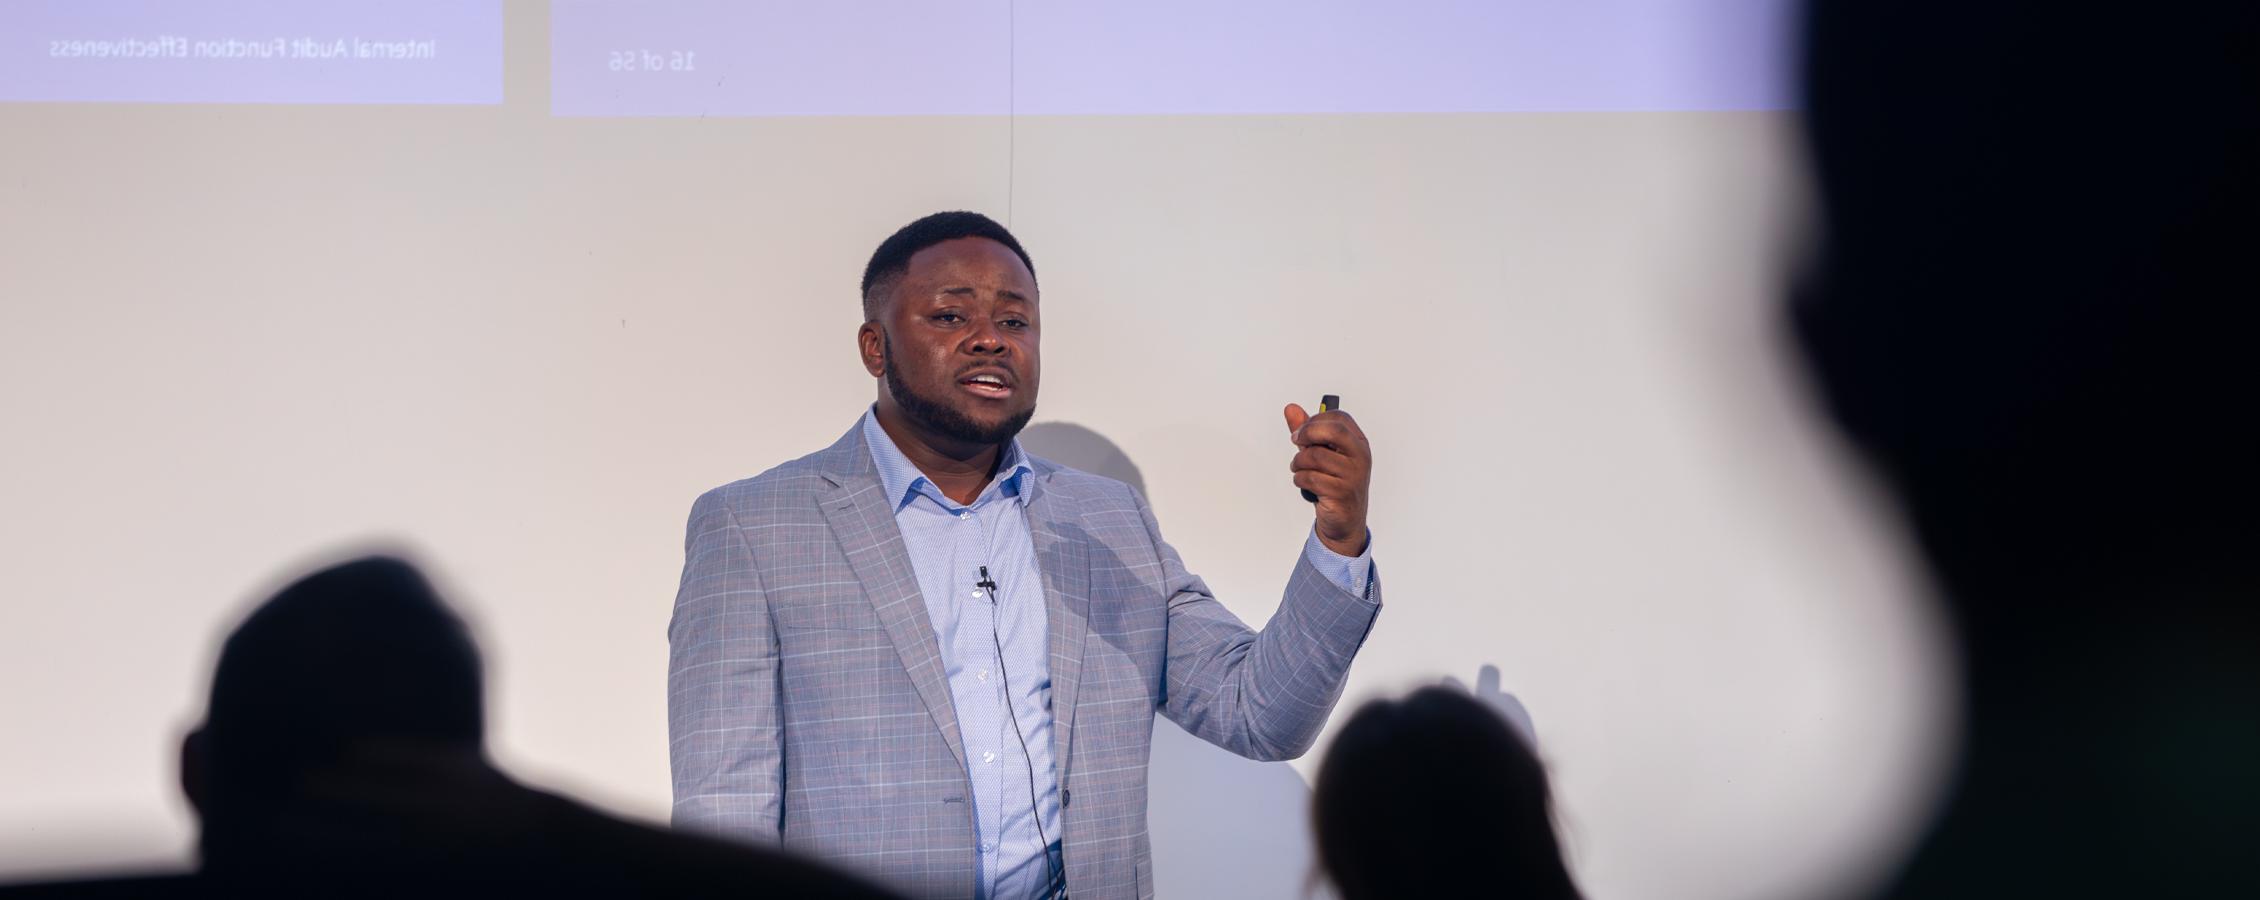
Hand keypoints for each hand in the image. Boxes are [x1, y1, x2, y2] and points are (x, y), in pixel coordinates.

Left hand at [1285, 402, 1371, 556]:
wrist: (1345, 520)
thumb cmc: (1334, 483)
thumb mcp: (1322, 454)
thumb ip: (1307, 431)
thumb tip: (1291, 409)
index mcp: (1358, 443)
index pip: (1339, 418)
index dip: (1315, 421)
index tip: (1301, 431)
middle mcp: (1360, 456)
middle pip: (1333, 430)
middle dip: (1308, 433)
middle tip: (1296, 442)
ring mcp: (1353, 475)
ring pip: (1315, 456)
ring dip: (1298, 462)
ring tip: (1299, 469)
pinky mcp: (1341, 493)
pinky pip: (1310, 478)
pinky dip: (1299, 479)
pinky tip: (1303, 482)